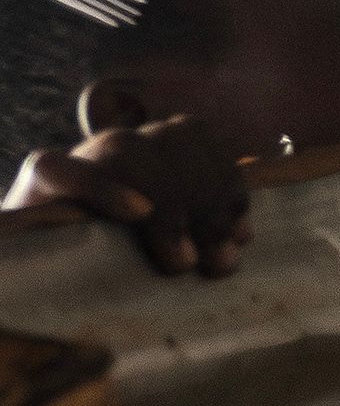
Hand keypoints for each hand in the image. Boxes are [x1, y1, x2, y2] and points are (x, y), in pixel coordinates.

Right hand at [4, 85, 249, 277]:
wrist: (34, 266)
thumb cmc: (113, 259)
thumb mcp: (172, 245)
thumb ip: (204, 235)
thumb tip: (238, 242)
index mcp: (154, 154)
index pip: (198, 140)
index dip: (228, 185)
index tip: (240, 236)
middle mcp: (118, 148)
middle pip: (176, 142)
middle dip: (206, 203)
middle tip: (212, 261)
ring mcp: (80, 159)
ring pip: (131, 152)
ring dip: (168, 206)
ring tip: (179, 260)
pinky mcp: (40, 179)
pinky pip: (66, 169)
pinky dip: (104, 188)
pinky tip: (138, 213)